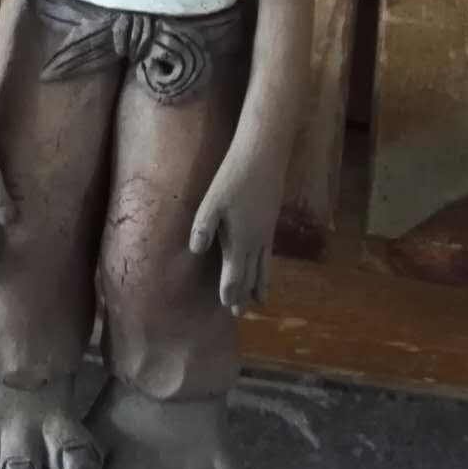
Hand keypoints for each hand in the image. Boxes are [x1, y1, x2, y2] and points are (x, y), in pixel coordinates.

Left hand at [189, 159, 279, 316]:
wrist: (264, 155)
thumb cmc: (234, 176)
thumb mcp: (213, 200)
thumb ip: (204, 227)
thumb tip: (196, 251)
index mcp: (240, 240)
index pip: (235, 274)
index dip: (230, 291)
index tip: (227, 308)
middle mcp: (256, 241)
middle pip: (251, 274)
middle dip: (245, 293)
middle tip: (240, 312)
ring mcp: (267, 231)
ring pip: (264, 265)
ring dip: (261, 283)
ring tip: (261, 300)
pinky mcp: (271, 221)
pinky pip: (270, 253)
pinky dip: (268, 267)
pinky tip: (265, 265)